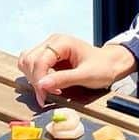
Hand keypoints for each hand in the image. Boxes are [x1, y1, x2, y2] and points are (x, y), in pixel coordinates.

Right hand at [17, 34, 136, 107]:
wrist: (112, 63)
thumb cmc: (103, 67)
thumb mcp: (85, 76)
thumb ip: (63, 79)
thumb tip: (41, 85)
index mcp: (61, 42)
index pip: (39, 61)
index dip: (38, 80)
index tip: (43, 97)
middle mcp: (52, 42)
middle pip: (29, 60)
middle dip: (35, 80)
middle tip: (46, 96)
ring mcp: (49, 48)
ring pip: (27, 62)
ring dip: (33, 78)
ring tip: (48, 90)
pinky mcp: (48, 56)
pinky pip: (32, 65)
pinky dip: (35, 76)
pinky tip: (47, 85)